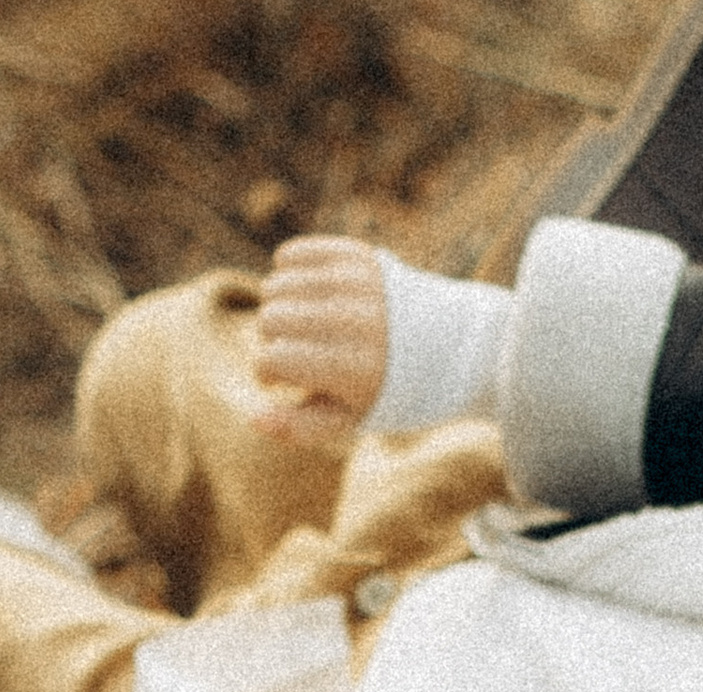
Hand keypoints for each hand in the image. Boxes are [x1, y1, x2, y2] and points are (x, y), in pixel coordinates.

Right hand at [251, 235, 387, 442]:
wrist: (450, 346)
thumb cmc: (390, 391)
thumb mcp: (350, 418)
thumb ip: (301, 426)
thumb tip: (253, 418)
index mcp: (349, 368)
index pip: (271, 360)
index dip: (268, 375)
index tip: (282, 381)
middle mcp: (351, 320)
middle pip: (268, 319)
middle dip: (272, 342)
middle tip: (296, 353)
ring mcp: (353, 282)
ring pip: (275, 285)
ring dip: (278, 308)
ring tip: (303, 326)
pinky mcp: (354, 256)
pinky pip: (290, 254)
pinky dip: (287, 273)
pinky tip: (305, 296)